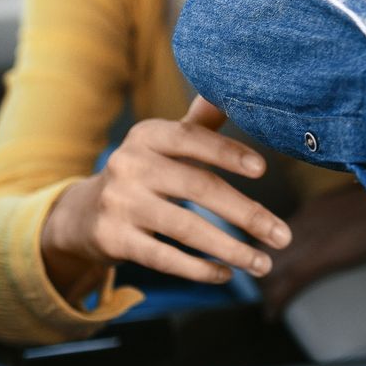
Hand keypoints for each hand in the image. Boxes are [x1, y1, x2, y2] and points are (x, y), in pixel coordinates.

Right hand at [41, 98, 292, 293]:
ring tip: (264, 264)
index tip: (263, 170)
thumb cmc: (143, 172)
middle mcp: (129, 166)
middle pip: (198, 188)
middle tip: (283, 236)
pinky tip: (226, 274)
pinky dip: (198, 269)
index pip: (191, 139)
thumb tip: (233, 91)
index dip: (227, 152)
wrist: (82, 214)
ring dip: (230, 249)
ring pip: (185, 228)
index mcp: (147, 136)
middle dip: (246, 214)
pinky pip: (163, 257)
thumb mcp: (163, 144)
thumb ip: (199, 124)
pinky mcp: (112, 240)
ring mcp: (119, 204)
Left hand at [258, 185, 365, 316]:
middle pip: (265, 248)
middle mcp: (306, 220)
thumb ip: (348, 210)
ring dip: (268, 287)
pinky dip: (278, 302)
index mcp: (316, 206)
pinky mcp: (322, 258)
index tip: (268, 263)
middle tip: (263, 288)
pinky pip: (288, 284)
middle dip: (262, 269)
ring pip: (272, 267)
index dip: (268, 250)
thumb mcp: (365, 201)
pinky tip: (272, 315)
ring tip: (269, 304)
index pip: (274, 230)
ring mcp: (311, 238)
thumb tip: (348, 220)